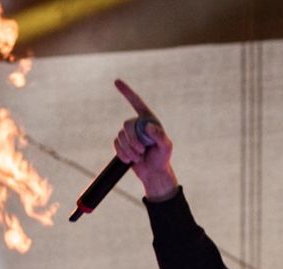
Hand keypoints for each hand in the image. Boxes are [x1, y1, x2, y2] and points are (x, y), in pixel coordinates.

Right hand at [113, 79, 177, 199]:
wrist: (154, 173)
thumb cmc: (162, 158)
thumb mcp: (166, 147)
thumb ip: (160, 136)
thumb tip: (148, 127)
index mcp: (148, 120)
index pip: (136, 102)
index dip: (126, 92)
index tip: (116, 81)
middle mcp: (137, 125)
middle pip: (126, 124)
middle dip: (132, 140)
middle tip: (141, 151)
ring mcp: (129, 135)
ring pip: (120, 136)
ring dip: (129, 149)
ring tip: (138, 157)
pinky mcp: (122, 144)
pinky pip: (116, 144)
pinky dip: (122, 153)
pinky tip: (130, 160)